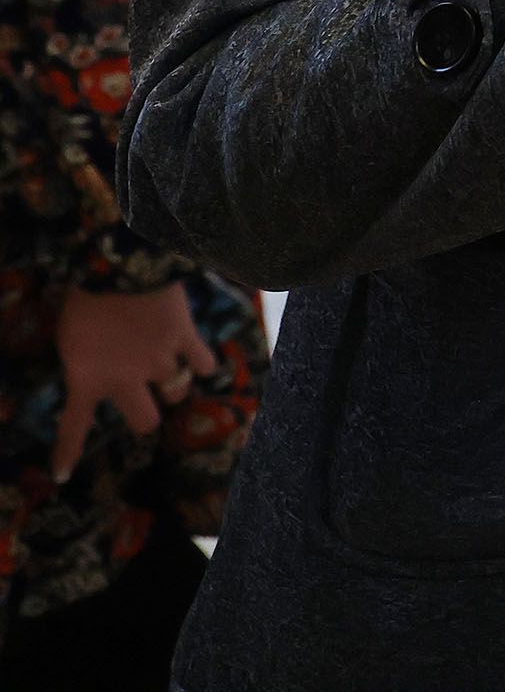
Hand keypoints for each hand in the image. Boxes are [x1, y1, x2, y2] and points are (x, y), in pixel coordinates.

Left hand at [53, 283, 217, 482]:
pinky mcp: (185, 339)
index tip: (62, 476)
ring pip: (177, 392)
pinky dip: (202, 361)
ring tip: (170, 371)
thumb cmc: (83, 299)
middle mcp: (126, 380)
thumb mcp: (70, 337)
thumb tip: (97, 371)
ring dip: (172, 384)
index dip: (67, 453)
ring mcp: (160, 361)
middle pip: (145, 421)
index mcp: (88, 379)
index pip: (73, 427)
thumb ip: (83, 361)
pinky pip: (204, 362)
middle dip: (145, 413)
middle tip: (143, 398)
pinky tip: (200, 359)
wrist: (121, 265)